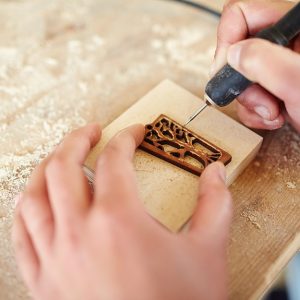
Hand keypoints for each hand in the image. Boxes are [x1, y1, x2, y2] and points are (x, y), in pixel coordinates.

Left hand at [12, 124, 231, 299]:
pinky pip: (22, 235)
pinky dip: (28, 209)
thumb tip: (216, 173)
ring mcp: (55, 260)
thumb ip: (214, 204)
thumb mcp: (208, 251)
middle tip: (91, 131)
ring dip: (46, 168)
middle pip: (63, 166)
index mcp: (118, 222)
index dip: (127, 138)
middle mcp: (79, 235)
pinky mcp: (44, 284)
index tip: (135, 133)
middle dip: (77, 140)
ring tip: (60, 158)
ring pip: (33, 196)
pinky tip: (38, 202)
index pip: (115, 160)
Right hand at [212, 0, 299, 131]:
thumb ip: (268, 63)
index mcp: (296, 28)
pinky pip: (249, 94)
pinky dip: (254, 111)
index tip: (229, 71)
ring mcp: (280, 67)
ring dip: (250, 102)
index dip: (229, 41)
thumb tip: (234, 54)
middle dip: (243, 83)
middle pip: (239, 51)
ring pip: (241, 76)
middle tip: (261, 101)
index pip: (243, 14)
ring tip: (272, 113)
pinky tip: (272, 117)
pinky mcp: (276, 86)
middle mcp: (287, 44)